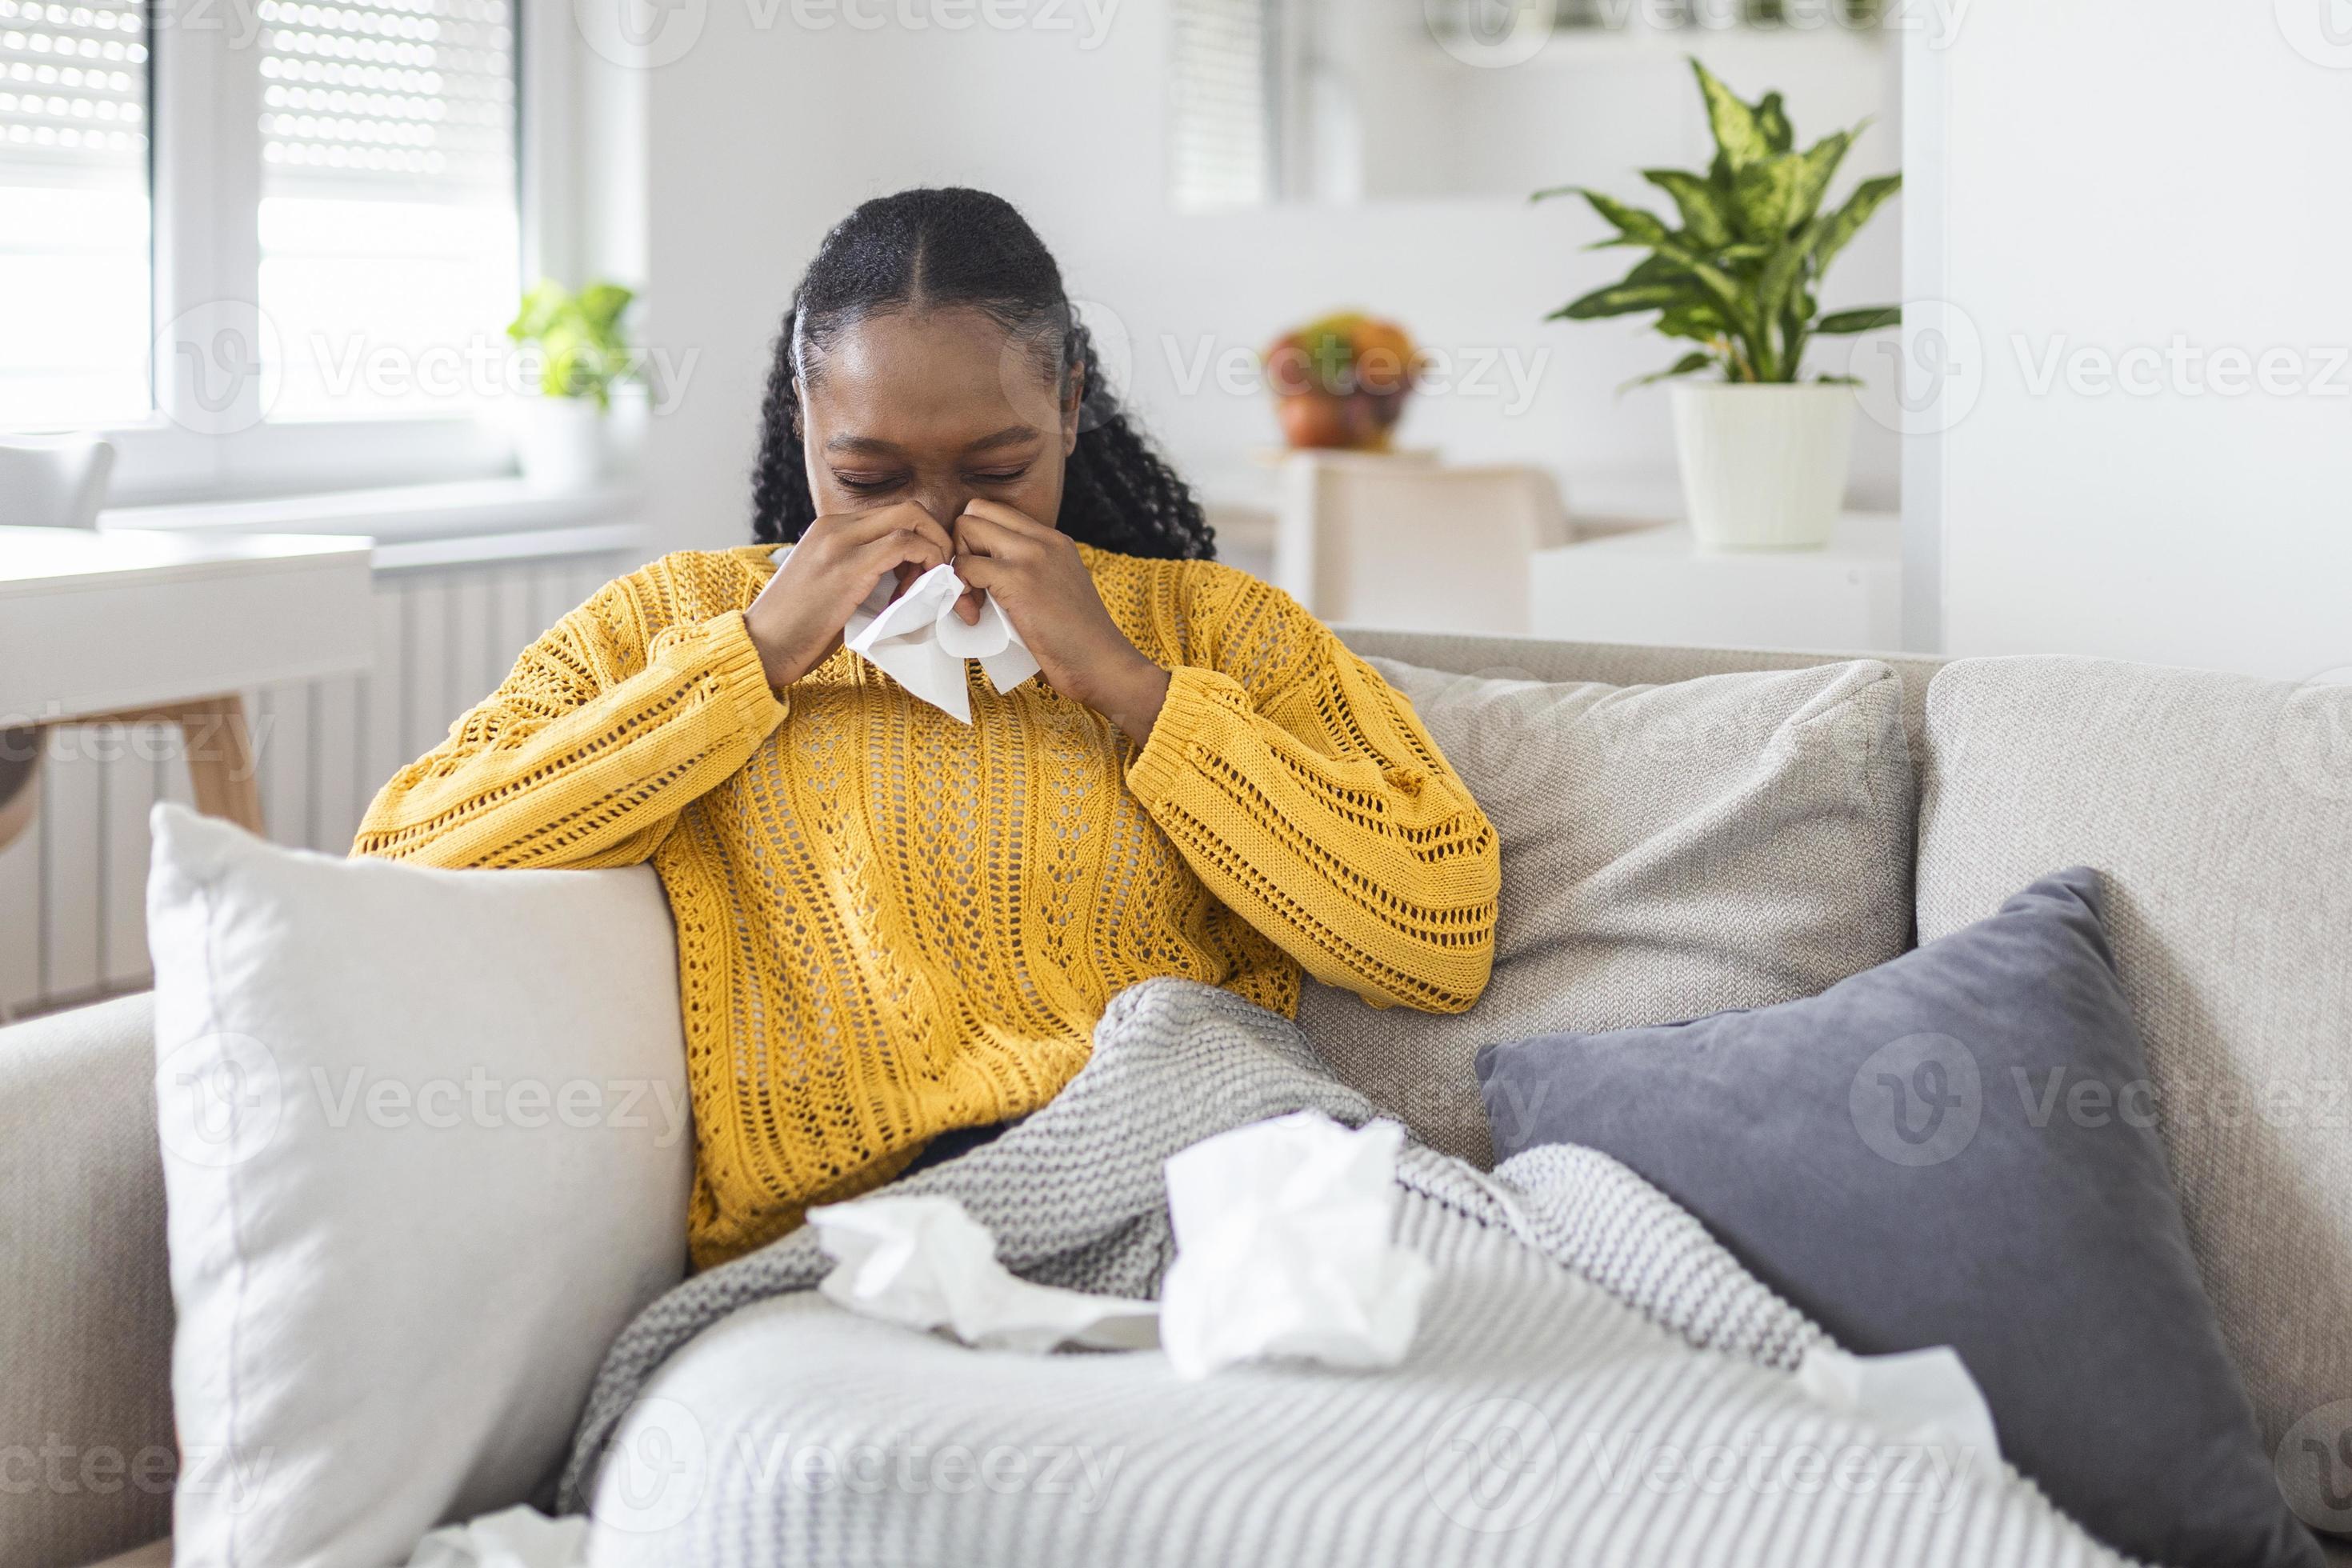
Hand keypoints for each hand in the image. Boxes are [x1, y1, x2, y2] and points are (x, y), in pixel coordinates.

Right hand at [743, 501, 954, 688]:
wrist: (761, 647)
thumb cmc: (795, 629)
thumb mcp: (829, 587)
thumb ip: (861, 573)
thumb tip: (902, 579)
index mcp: (829, 529)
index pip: (892, 515)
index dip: (920, 539)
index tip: (924, 573)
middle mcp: (834, 526)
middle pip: (907, 509)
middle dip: (936, 537)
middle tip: (940, 573)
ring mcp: (840, 542)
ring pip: (910, 519)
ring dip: (934, 549)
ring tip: (929, 585)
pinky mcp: (848, 567)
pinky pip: (904, 545)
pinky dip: (925, 562)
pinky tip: (919, 590)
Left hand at [949, 499, 1169, 739]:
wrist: (1102, 665)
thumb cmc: (1077, 643)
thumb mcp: (1058, 590)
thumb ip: (1030, 573)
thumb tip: (986, 578)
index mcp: (1054, 540)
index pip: (997, 512)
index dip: (977, 541)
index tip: (981, 577)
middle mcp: (1044, 539)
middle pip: (976, 510)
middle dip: (962, 546)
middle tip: (972, 585)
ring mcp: (1032, 556)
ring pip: (966, 529)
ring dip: (958, 566)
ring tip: (974, 603)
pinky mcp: (1019, 579)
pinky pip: (966, 566)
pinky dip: (961, 592)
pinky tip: (976, 617)